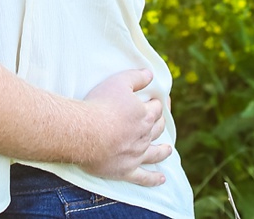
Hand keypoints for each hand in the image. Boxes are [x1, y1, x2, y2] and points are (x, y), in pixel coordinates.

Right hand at [77, 68, 170, 185]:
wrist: (85, 133)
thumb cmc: (100, 105)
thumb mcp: (117, 83)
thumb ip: (135, 78)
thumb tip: (150, 74)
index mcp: (144, 115)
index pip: (156, 108)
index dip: (156, 103)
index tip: (156, 100)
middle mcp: (144, 136)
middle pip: (157, 129)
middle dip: (160, 123)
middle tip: (160, 120)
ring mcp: (137, 155)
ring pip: (155, 153)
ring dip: (163, 150)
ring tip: (168, 149)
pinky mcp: (126, 170)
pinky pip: (144, 177)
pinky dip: (153, 179)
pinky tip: (161, 179)